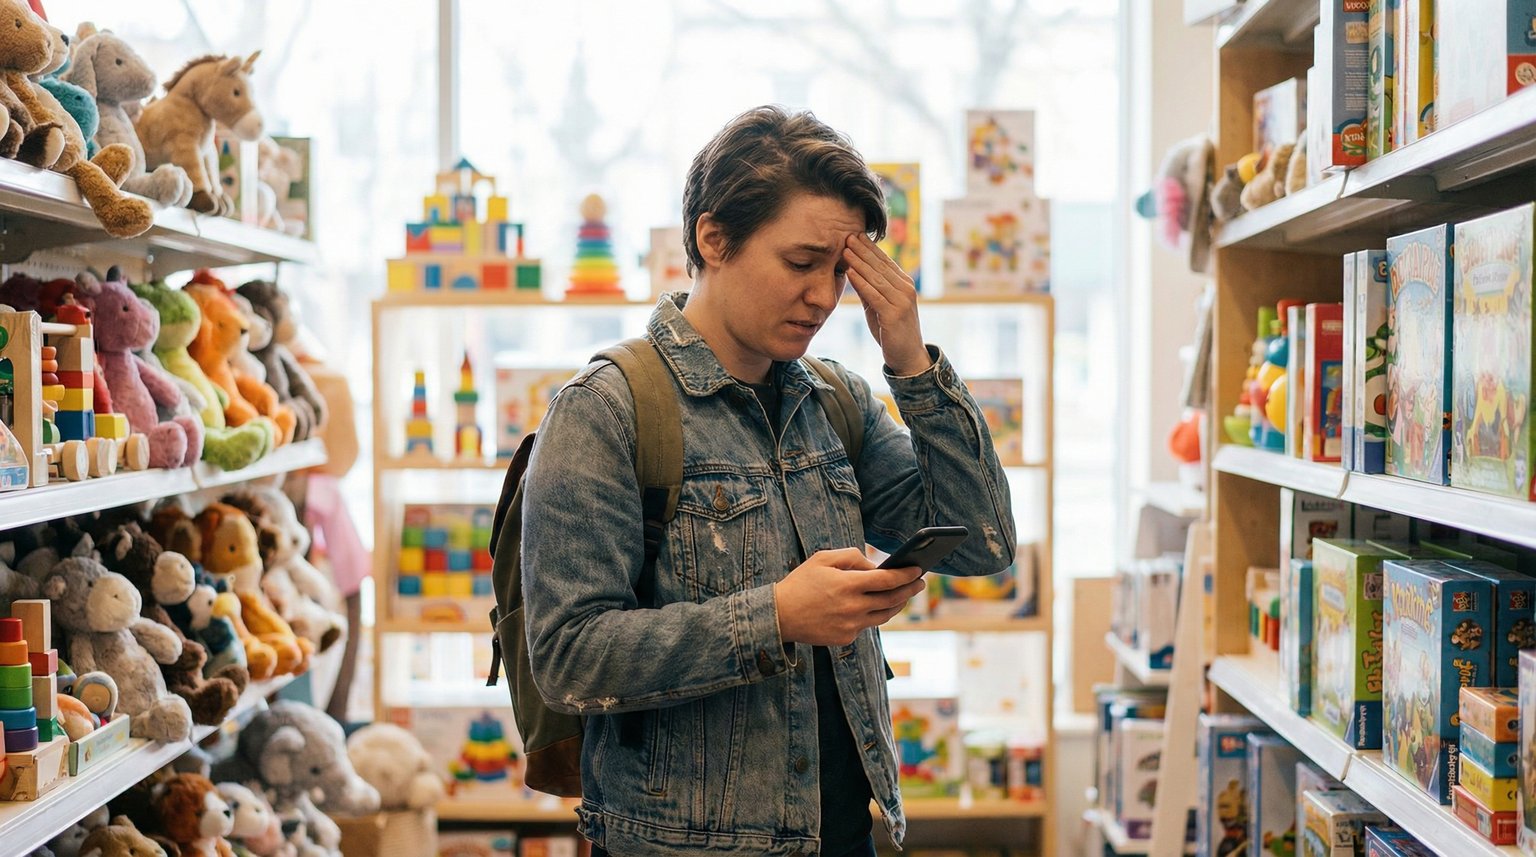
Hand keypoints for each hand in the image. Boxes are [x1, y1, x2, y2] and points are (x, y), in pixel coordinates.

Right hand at [774, 547, 926, 646]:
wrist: (779, 616)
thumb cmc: (801, 583)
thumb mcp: (822, 559)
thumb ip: (851, 557)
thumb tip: (874, 565)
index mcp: (848, 585)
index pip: (888, 579)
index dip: (906, 574)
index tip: (918, 570)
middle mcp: (853, 607)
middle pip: (892, 599)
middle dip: (909, 590)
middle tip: (919, 583)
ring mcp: (850, 625)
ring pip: (884, 616)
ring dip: (897, 604)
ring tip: (902, 595)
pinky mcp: (845, 638)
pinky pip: (866, 625)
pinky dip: (872, 615)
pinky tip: (874, 607)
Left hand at [842, 233, 931, 375]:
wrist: (907, 356)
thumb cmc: (891, 331)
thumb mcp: (878, 306)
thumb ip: (869, 289)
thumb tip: (853, 271)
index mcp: (903, 284)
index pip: (884, 261)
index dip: (869, 248)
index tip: (854, 234)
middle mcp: (905, 288)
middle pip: (880, 265)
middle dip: (863, 250)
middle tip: (847, 235)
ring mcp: (902, 301)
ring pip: (876, 277)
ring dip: (859, 262)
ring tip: (845, 250)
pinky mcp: (894, 314)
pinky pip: (875, 294)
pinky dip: (861, 282)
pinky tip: (850, 272)